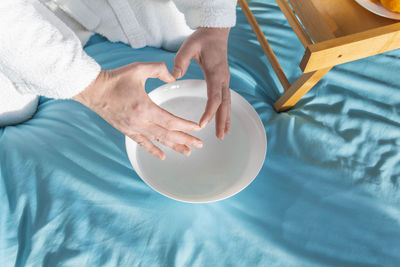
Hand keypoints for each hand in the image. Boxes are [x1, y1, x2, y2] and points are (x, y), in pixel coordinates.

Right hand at [73, 62, 202, 159]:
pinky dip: (154, 150)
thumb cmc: (115, 78)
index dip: (186, 126)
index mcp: (145, 108)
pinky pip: (143, 143)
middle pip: (168, 135)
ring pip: (158, 141)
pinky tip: (163, 156)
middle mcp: (140, 122)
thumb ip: (160, 70)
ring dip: (173, 147)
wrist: (92, 89)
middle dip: (185, 140)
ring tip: (187, 152)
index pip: (171, 121)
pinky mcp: (126, 130)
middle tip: (199, 145)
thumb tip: (173, 78)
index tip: (198, 128)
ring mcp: (133, 129)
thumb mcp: (139, 68)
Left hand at [173, 27, 230, 139]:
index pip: (214, 97)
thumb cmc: (201, 39)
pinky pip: (226, 98)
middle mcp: (223, 78)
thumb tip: (174, 76)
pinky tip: (223, 119)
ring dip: (226, 118)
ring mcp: (225, 79)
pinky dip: (225, 111)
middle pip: (224, 104)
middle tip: (220, 137)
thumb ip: (180, 61)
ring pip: (227, 103)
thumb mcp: (188, 46)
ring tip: (224, 133)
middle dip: (222, 121)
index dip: (210, 112)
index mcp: (215, 73)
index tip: (203, 124)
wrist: (215, 32)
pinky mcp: (223, 80)